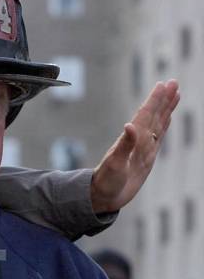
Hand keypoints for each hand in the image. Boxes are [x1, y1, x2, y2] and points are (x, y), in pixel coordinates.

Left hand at [90, 79, 179, 212]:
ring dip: (166, 109)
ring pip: (158, 123)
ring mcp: (143, 148)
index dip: (155, 100)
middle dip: (163, 99)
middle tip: (173, 82)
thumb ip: (124, 146)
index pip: (145, 115)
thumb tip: (129, 125)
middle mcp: (138, 141)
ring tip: (175, 94)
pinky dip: (164, 125)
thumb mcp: (115, 164)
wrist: (102, 196)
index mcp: (131, 140)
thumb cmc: (106, 181)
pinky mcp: (146, 157)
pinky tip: (167, 117)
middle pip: (153, 115)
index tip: (164, 85)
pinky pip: (158, 137)